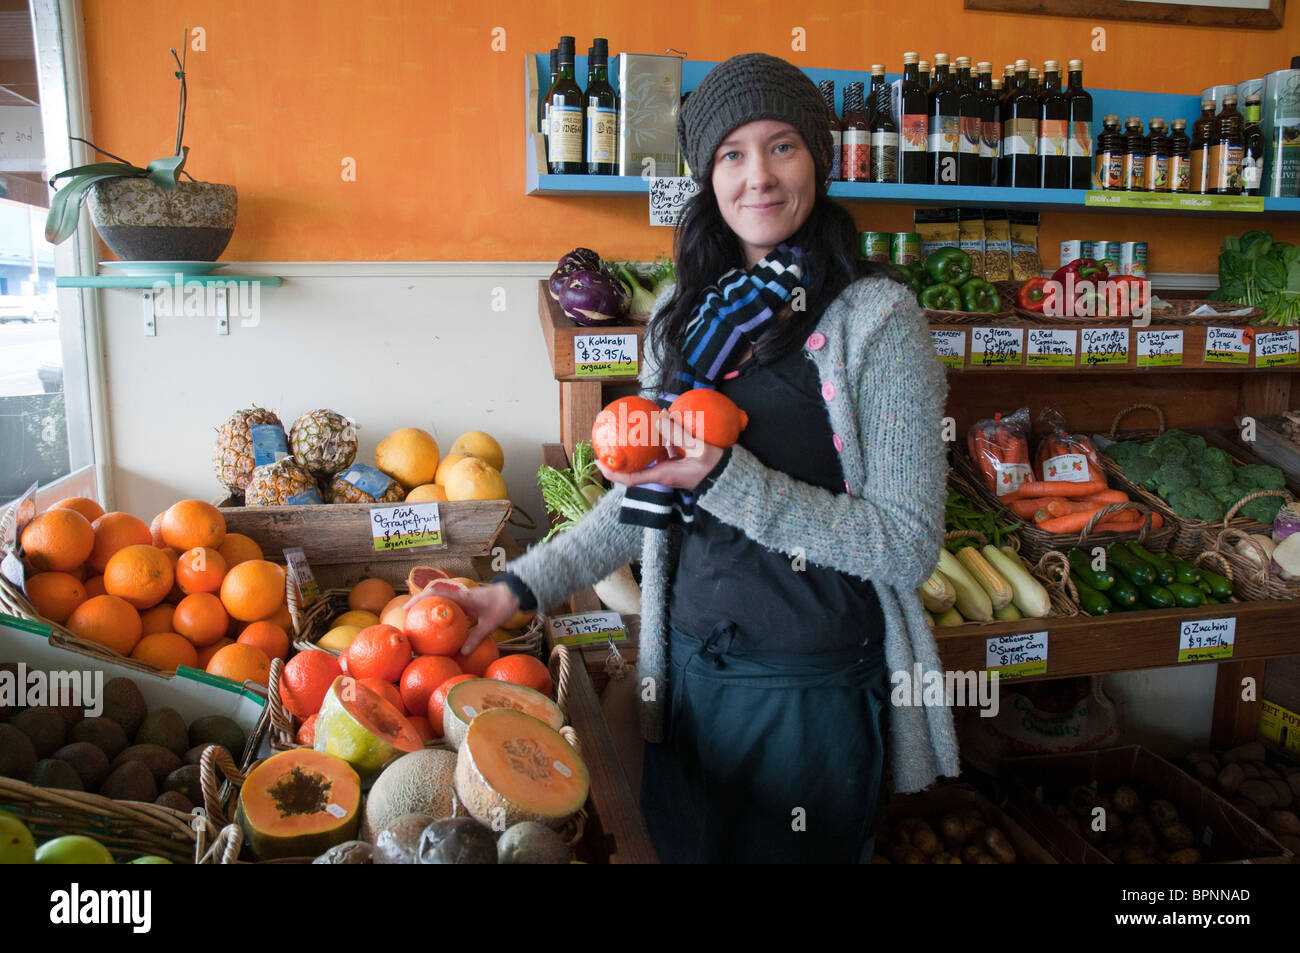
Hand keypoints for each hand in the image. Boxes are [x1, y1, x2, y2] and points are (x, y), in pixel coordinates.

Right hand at [403, 580, 519, 654]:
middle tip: (407, 618)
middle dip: (419, 605)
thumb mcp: (490, 623)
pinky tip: (442, 628)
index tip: (406, 609)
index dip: (419, 600)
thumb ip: (477, 637)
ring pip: (443, 601)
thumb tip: (463, 652)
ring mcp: (464, 598)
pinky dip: (444, 614)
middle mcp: (461, 595)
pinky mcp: (469, 603)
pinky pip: (452, 607)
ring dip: (431, 608)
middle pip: (434, 596)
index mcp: (462, 597)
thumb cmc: (504, 604)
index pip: (436, 594)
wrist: (516, 592)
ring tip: (419, 623)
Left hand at [595, 409, 724, 489]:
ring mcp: (671, 468)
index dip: (612, 473)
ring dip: (641, 442)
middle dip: (622, 454)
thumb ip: (677, 433)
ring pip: (649, 455)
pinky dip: (660, 436)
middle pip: (636, 466)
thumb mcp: (697, 448)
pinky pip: (664, 449)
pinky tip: (663, 419)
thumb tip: (658, 416)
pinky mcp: (679, 462)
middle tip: (611, 438)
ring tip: (633, 425)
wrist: (732, 476)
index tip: (598, 462)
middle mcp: (663, 473)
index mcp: (663, 475)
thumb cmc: (716, 466)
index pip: (630, 479)